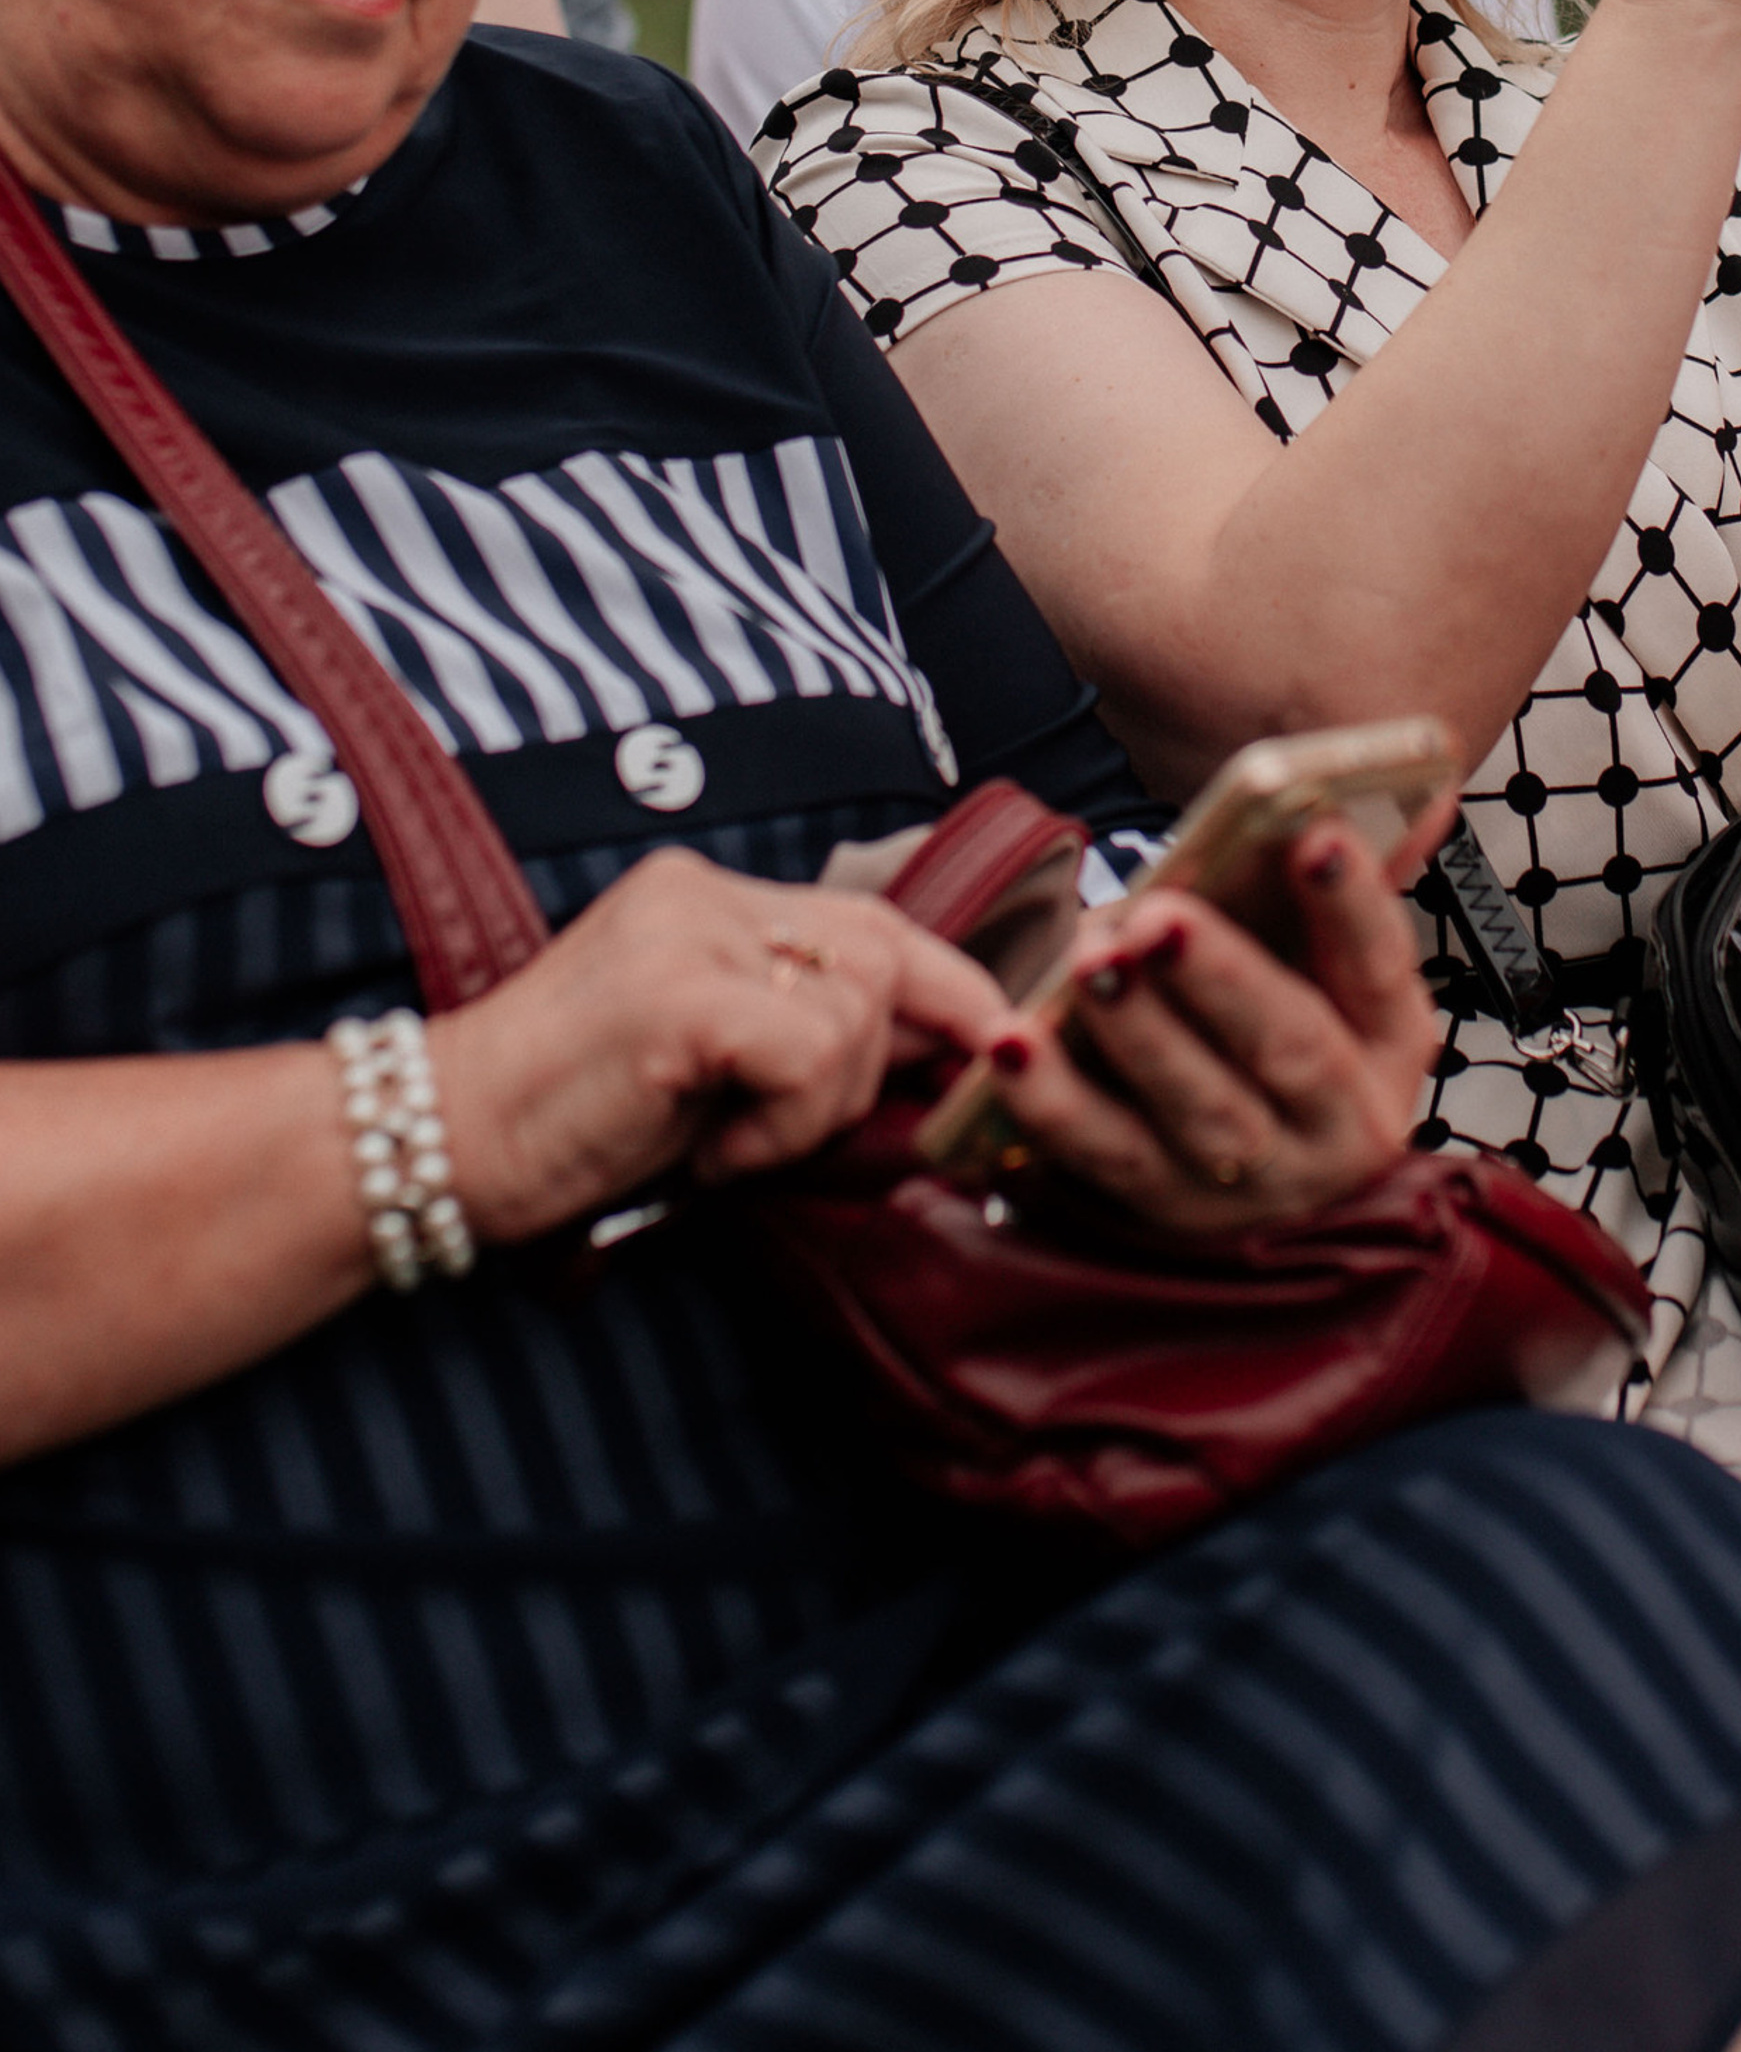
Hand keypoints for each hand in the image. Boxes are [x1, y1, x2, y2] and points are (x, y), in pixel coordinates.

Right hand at [425, 844, 1012, 1246]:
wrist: (428, 1150)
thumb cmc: (565, 1129)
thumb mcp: (704, 1066)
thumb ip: (802, 1036)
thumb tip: (940, 1044)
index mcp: (703, 897)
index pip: (869, 919)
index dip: (949, 983)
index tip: (1001, 1038)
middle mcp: (701, 894)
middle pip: (882, 949)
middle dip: (904, 1048)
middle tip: (814, 1132)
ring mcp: (688, 936)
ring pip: (855, 1011)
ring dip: (818, 1110)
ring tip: (728, 1145)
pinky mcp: (679, 996)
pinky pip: (811, 1055)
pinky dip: (785, 1125)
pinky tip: (713, 1156)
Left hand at [975, 823, 1443, 1238]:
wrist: (1259, 1170)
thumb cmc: (1284, 1024)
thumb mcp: (1327, 971)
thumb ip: (1325, 894)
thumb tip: (1377, 804)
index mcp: (1388, 1038)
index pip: (1378, 962)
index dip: (1350, 900)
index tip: (1311, 832)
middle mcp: (1341, 1121)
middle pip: (1290, 1048)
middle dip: (1222, 978)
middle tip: (1158, 916)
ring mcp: (1258, 1179)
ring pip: (1200, 1110)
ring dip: (1139, 1034)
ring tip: (1087, 964)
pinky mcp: (1169, 1209)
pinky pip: (1105, 1155)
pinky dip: (1053, 1101)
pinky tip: (1012, 1043)